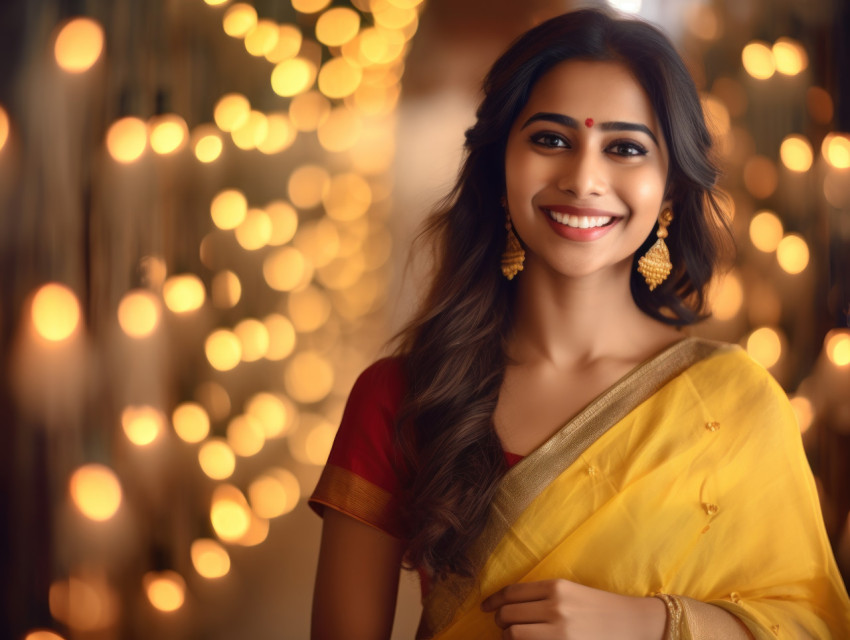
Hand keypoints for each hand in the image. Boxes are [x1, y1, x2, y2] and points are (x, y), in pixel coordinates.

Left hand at [480, 579, 665, 639]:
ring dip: (509, 637)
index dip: (493, 601)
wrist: (633, 624)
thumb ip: (541, 596)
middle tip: (503, 625)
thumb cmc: (599, 608)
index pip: (511, 592)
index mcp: (556, 587)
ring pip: (513, 635)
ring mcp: (560, 632)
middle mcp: (556, 607)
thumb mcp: (571, 592)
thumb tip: (506, 606)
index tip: (484, 607)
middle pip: (508, 614)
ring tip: (516, 637)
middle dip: (501, 621)